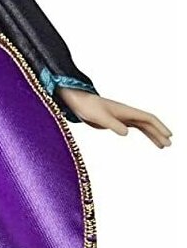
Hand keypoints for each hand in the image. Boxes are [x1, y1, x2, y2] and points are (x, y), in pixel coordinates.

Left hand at [58, 87, 172, 147]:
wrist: (78, 101)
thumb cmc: (88, 107)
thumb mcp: (100, 117)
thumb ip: (113, 124)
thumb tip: (127, 133)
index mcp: (126, 111)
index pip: (148, 119)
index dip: (159, 127)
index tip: (168, 136)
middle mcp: (127, 113)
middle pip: (148, 124)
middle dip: (159, 133)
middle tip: (168, 145)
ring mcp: (122, 117)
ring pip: (143, 126)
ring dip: (153, 135)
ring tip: (162, 146)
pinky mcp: (116, 121)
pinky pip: (135, 127)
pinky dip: (144, 133)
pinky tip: (148, 139)